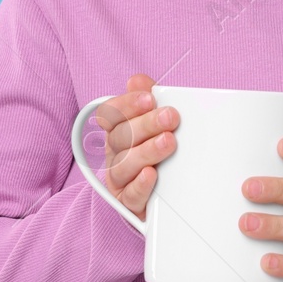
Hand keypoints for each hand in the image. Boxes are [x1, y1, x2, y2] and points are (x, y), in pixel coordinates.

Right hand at [92, 73, 176, 222]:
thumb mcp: (154, 122)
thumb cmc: (157, 153)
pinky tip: (152, 174)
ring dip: (146, 151)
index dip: (128, 104)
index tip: (150, 98)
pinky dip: (140, 184)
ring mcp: (119, 178)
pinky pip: (130, 194)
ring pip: (125, 164)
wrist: (161, 196)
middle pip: (121, 137)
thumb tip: (138, 79)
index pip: (111, 114)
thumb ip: (147, 99)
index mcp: (118, 130)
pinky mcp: (128, 202)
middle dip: (146, 124)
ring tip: (168, 142)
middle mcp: (114, 153)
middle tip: (170, 117)